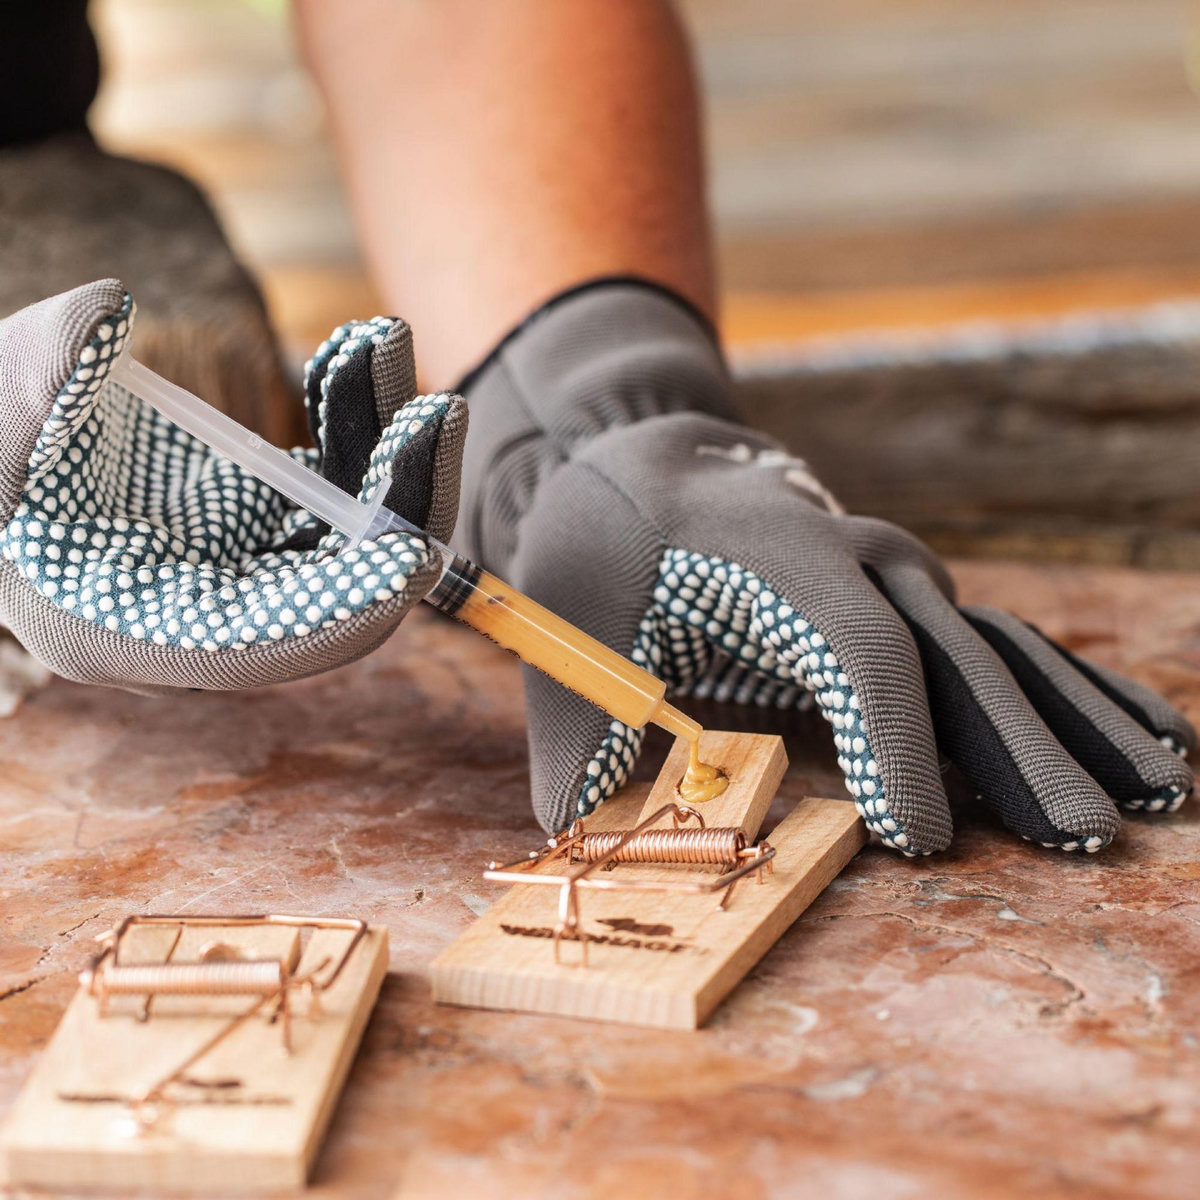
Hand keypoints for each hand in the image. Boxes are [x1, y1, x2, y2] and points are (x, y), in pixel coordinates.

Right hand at [0, 280, 465, 692]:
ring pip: (348, 524)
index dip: (346, 607)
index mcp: (133, 629)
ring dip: (382, 442)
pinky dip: (350, 425)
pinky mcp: (255, 515)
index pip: (272, 644)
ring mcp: (241, 562)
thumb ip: (34, 378)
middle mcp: (207, 611)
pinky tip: (351, 356)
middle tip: (436, 411)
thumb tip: (103, 316)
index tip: (409, 554)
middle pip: (339, 583)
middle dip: (395, 502)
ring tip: (384, 340)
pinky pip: (330, 481)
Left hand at [458, 280, 1194, 853]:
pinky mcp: (913, 603)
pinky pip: (1009, 650)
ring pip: (1003, 655)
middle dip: (1018, 751)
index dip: (895, 742)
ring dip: (1075, 727)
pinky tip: (1149, 738)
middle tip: (1081, 838)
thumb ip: (577, 743)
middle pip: (954, 660)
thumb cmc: (611, 550)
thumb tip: (579, 842)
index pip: (860, 654)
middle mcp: (864, 562)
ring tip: (1160, 796)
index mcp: (785, 563)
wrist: (650, 465)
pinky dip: (1075, 696)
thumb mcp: (575, 633)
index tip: (924, 837)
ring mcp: (901, 578)